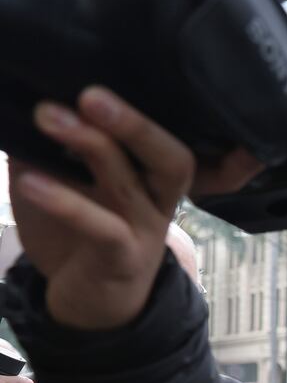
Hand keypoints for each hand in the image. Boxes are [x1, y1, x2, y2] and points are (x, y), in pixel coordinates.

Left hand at [9, 87, 260, 331]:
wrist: (93, 307)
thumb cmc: (79, 237)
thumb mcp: (61, 184)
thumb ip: (49, 150)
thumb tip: (18, 102)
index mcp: (152, 177)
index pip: (166, 138)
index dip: (150, 112)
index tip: (106, 75)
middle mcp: (158, 200)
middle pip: (171, 157)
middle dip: (134, 123)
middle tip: (90, 94)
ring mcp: (144, 230)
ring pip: (130, 183)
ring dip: (91, 145)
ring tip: (47, 116)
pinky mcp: (122, 259)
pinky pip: (101, 227)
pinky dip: (65, 200)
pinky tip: (29, 180)